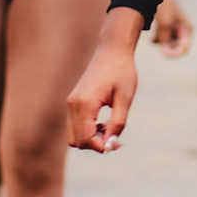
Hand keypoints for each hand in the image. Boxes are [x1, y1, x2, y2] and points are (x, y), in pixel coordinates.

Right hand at [67, 8, 144, 151]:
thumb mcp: (125, 99)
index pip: (86, 138)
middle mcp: (74, 104)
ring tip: (110, 127)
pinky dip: (87, 130)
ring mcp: (71, 102)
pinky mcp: (73, 101)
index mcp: (86, 103)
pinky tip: (103, 122)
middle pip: (77, 141)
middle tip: (115, 136)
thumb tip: (111, 145)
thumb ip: (117, 123)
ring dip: (91, 138)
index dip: (101, 146)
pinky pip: (74, 125)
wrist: (112, 51)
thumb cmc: (122, 72)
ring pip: (73, 135)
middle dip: (95, 144)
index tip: (118, 142)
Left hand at [152, 0, 192, 57]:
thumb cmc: (163, 6)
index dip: (174, 54)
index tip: (163, 53)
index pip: (184, 48)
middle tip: (157, 41)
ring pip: (168, 44)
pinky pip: (163, 40)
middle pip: (176, 47)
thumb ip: (165, 39)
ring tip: (154, 37)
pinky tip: (152, 37)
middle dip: (166, 47)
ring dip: (160, 43)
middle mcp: (183, 30)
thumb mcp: (164, 24)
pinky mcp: (167, 27)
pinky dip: (157, 40)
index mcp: (187, 29)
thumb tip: (165, 53)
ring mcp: (175, 29)